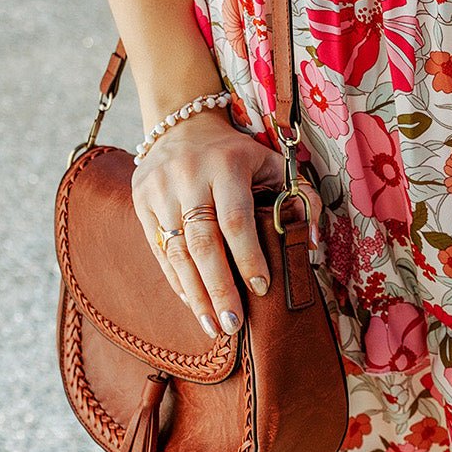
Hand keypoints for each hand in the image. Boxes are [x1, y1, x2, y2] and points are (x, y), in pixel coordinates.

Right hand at [130, 109, 322, 339]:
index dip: (248, 257)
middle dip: (219, 287)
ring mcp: (159, 190)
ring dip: (196, 294)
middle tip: (234, 324)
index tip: (262, 288)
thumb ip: (300, 198)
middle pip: (202, 242)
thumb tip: (310, 242)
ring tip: (214, 326)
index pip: (235, 219)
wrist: (183, 125)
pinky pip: (159, 250)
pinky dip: (177, 280)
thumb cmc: (237, 154)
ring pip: (176, 251)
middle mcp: (188, 177)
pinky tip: (194, 303)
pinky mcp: (141, 201)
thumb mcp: (273, 164)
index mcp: (226, 166)